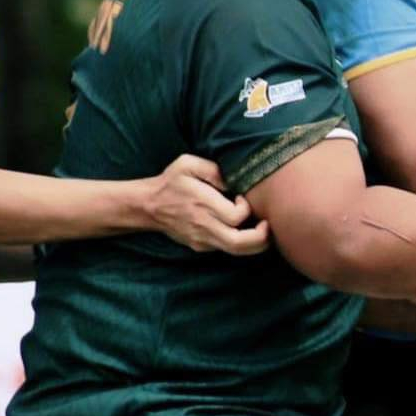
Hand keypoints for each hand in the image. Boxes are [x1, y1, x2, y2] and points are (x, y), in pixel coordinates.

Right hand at [149, 153, 270, 254]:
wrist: (148, 207)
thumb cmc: (171, 182)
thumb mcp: (187, 164)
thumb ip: (213, 170)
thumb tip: (233, 182)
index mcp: (202, 204)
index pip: (236, 217)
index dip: (246, 209)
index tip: (241, 198)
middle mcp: (204, 226)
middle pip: (240, 243)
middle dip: (262, 237)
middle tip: (268, 225)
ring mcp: (202, 240)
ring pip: (236, 251)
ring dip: (256, 244)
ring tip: (263, 230)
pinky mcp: (200, 246)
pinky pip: (226, 249)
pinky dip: (242, 244)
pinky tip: (245, 231)